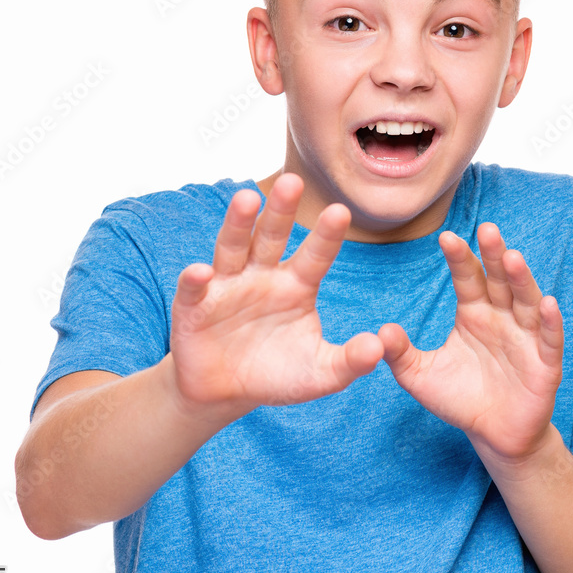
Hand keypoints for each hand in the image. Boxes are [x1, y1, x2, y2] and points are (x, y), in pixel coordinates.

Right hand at [168, 173, 383, 420]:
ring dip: (238, 224)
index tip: (341, 210)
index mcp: (296, 285)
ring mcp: (226, 286)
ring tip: (247, 199)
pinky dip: (196, 279)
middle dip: (281, 210)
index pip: (315, 255)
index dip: (326, 235)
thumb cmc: (277, 375)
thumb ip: (349, 362)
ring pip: (233, 247)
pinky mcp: (193, 306)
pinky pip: (195, 289)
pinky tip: (202, 271)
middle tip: (292, 180)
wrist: (226, 393)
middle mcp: (262, 275)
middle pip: (272, 237)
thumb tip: (378, 348)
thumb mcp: (319, 374)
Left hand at [378, 223, 563, 466]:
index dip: (459, 258)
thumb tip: (379, 331)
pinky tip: (548, 303)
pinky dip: (551, 322)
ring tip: (513, 257)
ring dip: (522, 280)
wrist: (493, 435)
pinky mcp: (546, 364)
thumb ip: (401, 353)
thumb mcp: (420, 376)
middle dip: (494, 255)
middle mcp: (502, 317)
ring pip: (526, 302)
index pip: (467, 278)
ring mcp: (526, 338)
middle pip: (499, 280)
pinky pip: (550, 339)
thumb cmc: (459, 399)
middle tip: (487, 229)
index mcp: (474, 313)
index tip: (446, 237)